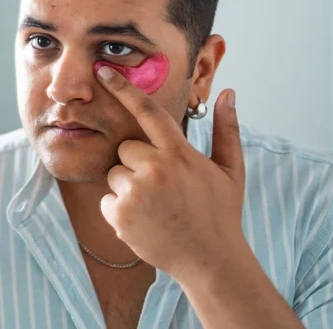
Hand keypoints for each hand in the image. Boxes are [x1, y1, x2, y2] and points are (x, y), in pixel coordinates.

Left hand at [96, 66, 247, 281]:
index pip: (147, 111)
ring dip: (129, 188)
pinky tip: (146, 221)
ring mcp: (135, 192)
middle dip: (138, 163)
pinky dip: (120, 210)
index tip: (102, 71)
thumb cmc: (219, 213)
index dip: (123, 89)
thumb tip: (228, 92)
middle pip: (125, 149)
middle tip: (162, 187)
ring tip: (156, 206)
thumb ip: (226, 129)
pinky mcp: (119, 214)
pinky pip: (107, 200)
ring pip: (115, 174)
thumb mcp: (230, 171)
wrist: (210, 261)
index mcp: (179, 153)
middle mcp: (155, 168)